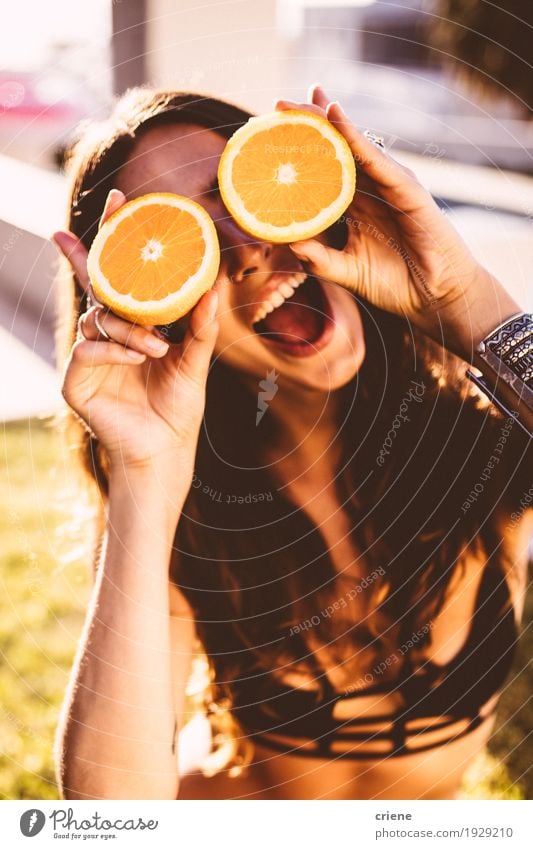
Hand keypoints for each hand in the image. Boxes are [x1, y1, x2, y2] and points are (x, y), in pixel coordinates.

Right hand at [54, 190, 218, 477]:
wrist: (166, 450)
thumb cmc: (178, 407)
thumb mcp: (194, 361)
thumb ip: (199, 327)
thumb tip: (213, 286)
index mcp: (133, 325)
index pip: (122, 276)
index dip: (117, 239)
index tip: (120, 200)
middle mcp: (107, 334)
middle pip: (94, 284)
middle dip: (89, 251)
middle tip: (85, 221)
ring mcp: (89, 356)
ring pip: (97, 318)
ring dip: (127, 328)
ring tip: (155, 345)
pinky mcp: (76, 380)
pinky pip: (88, 349)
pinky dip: (114, 350)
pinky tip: (137, 358)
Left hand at [275, 86, 514, 355]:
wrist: (435, 297)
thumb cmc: (396, 284)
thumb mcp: (347, 271)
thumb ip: (317, 258)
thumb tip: (285, 242)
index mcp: (355, 206)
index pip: (323, 171)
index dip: (301, 151)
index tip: (271, 132)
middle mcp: (371, 189)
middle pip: (335, 149)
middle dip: (308, 124)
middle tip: (277, 105)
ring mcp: (388, 184)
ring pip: (352, 145)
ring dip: (325, 121)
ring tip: (298, 103)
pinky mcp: (406, 187)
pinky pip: (375, 158)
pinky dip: (354, 136)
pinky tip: (334, 116)